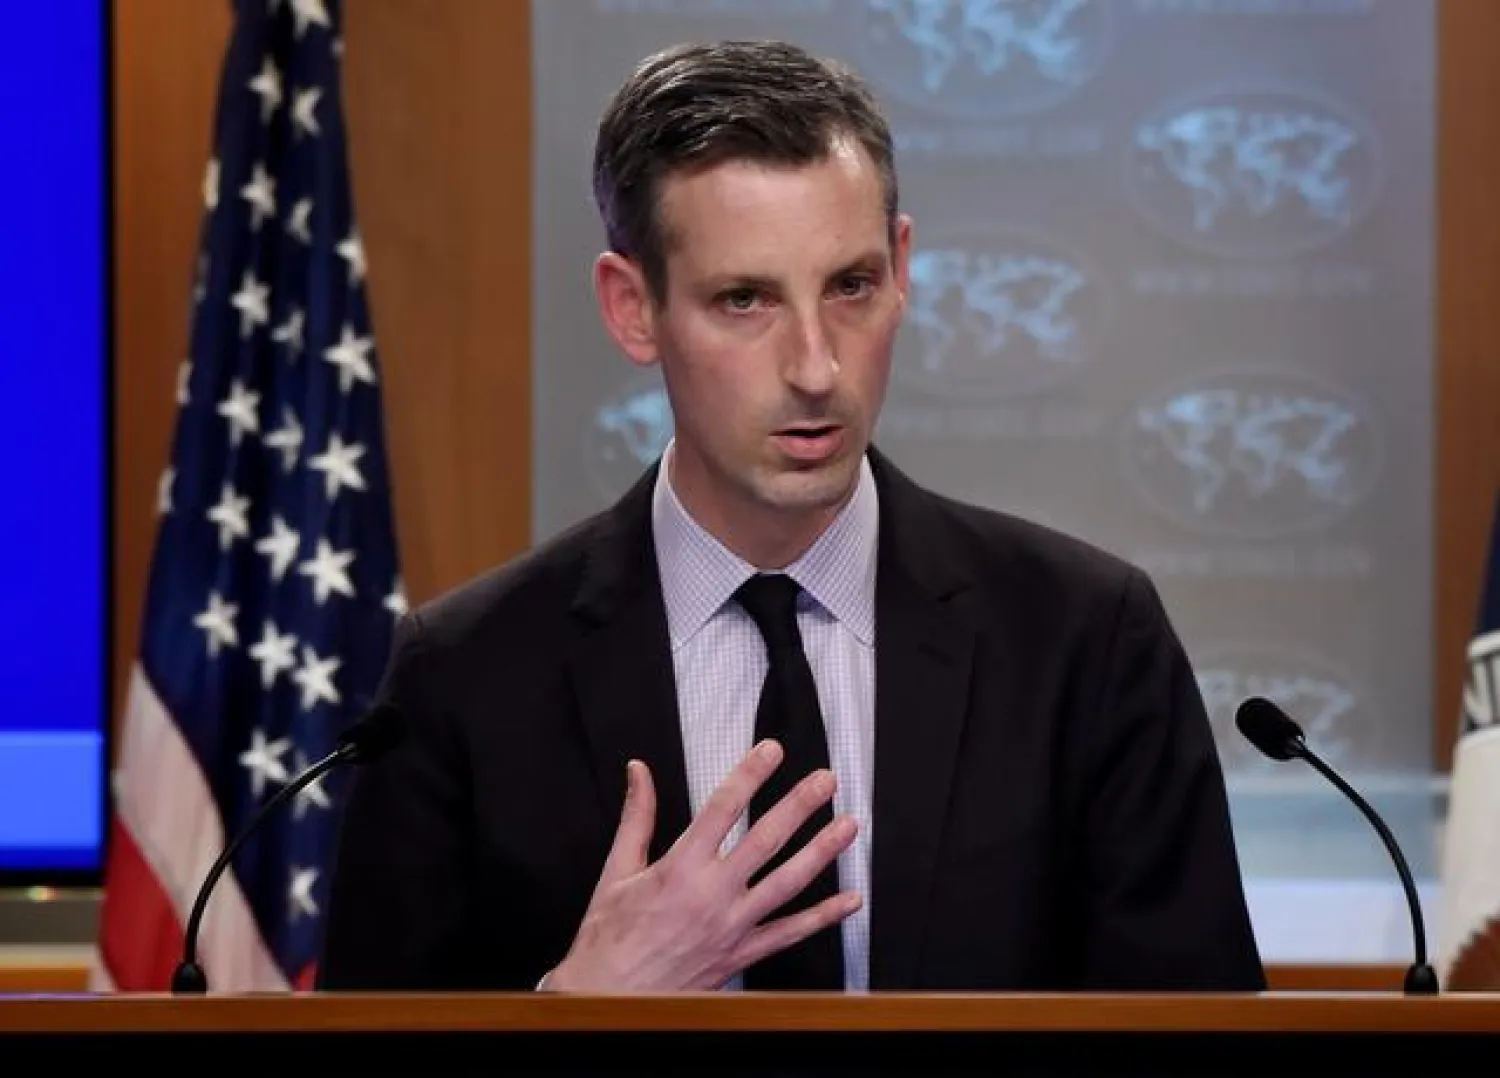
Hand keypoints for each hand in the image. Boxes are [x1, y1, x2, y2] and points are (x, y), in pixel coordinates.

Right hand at [543, 739, 860, 991]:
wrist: (610, 998)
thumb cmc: (609, 939)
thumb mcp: (616, 871)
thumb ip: (636, 817)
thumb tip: (638, 773)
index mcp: (679, 868)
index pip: (723, 808)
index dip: (750, 774)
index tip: (771, 752)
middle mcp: (711, 894)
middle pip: (766, 840)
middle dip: (799, 805)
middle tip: (825, 781)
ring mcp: (731, 926)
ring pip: (788, 883)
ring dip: (822, 851)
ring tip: (848, 826)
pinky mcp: (741, 954)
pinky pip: (790, 934)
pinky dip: (824, 917)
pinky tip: (849, 900)